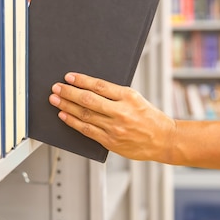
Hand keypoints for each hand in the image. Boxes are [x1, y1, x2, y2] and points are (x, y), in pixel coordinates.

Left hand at [49, 72, 176, 161]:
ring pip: (85, 115)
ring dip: (66, 106)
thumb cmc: (150, 118)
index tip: (69, 77)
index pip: (99, 85)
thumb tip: (89, 87)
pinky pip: (87, 130)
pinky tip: (64, 116)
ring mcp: (115, 128)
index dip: (81, 80)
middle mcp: (121, 112)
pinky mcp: (110, 142)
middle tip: (56, 87)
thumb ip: (115, 94)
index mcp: (128, 97)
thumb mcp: (137, 98)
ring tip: (55, 100)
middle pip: (88, 100)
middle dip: (69, 92)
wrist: (164, 140)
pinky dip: (73, 122)